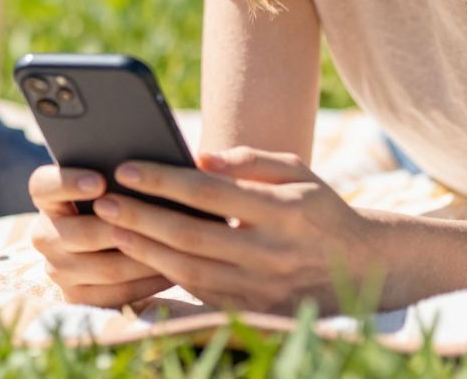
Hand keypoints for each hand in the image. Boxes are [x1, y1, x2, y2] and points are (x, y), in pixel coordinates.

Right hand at [28, 164, 172, 307]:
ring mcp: (58, 269)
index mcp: (46, 198)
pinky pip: (115, 294)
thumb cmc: (119, 197)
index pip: (43, 186)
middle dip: (118, 227)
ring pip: (104, 268)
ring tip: (173, 246)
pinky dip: (146, 283)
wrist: (110, 246)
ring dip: (141, 257)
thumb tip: (151, 166)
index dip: (68, 182)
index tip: (100, 181)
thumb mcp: (111, 181)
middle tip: (151, 220)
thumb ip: (121, 172)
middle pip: (78, 234)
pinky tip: (170, 270)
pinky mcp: (76, 298)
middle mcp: (44, 235)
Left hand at [92, 146, 373, 313]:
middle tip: (104, 201)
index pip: (210, 193)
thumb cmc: (318, 209)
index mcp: (282, 211)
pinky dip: (165, 278)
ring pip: (191, 270)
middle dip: (142, 217)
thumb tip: (200, 155)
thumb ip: (250, 160)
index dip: (164, 181)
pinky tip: (137, 259)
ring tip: (110, 227)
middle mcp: (272, 253)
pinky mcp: (254, 311)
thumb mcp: (297, 172)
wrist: (362, 267)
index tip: (127, 169)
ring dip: (145, 249)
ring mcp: (262, 288)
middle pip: (193, 235)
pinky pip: (200, 295)